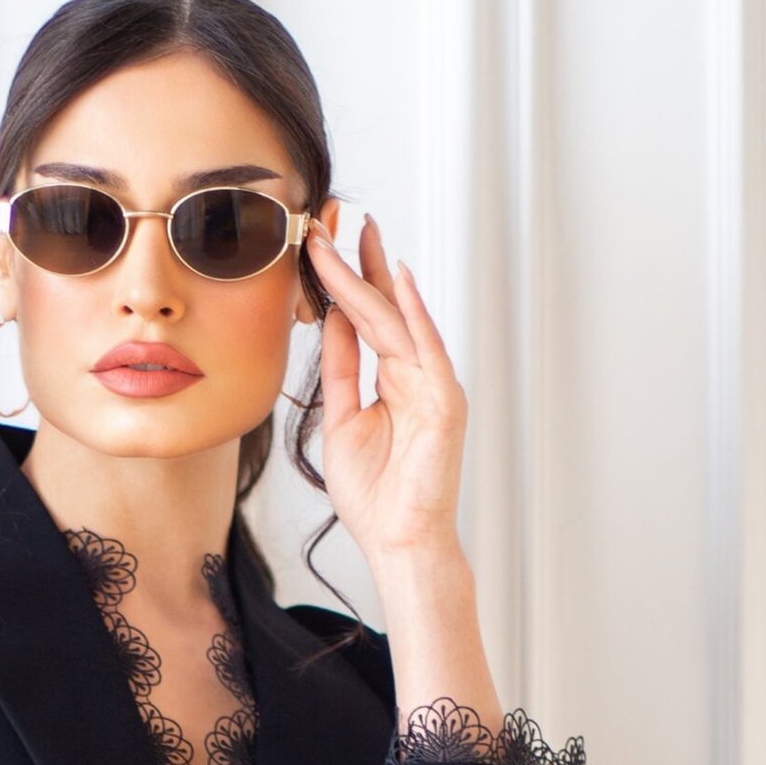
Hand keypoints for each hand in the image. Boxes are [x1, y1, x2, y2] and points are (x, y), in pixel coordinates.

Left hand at [303, 214, 467, 568]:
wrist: (398, 541)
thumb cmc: (374, 494)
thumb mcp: (341, 420)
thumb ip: (340, 370)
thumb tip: (331, 321)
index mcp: (393, 379)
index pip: (367, 318)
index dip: (345, 280)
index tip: (320, 245)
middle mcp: (417, 374)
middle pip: (384, 308)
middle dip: (357, 264)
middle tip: (330, 223)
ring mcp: (433, 385)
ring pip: (397, 321)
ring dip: (372, 278)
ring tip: (350, 237)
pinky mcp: (445, 402)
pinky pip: (427, 348)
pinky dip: (415, 313)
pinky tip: (398, 278)